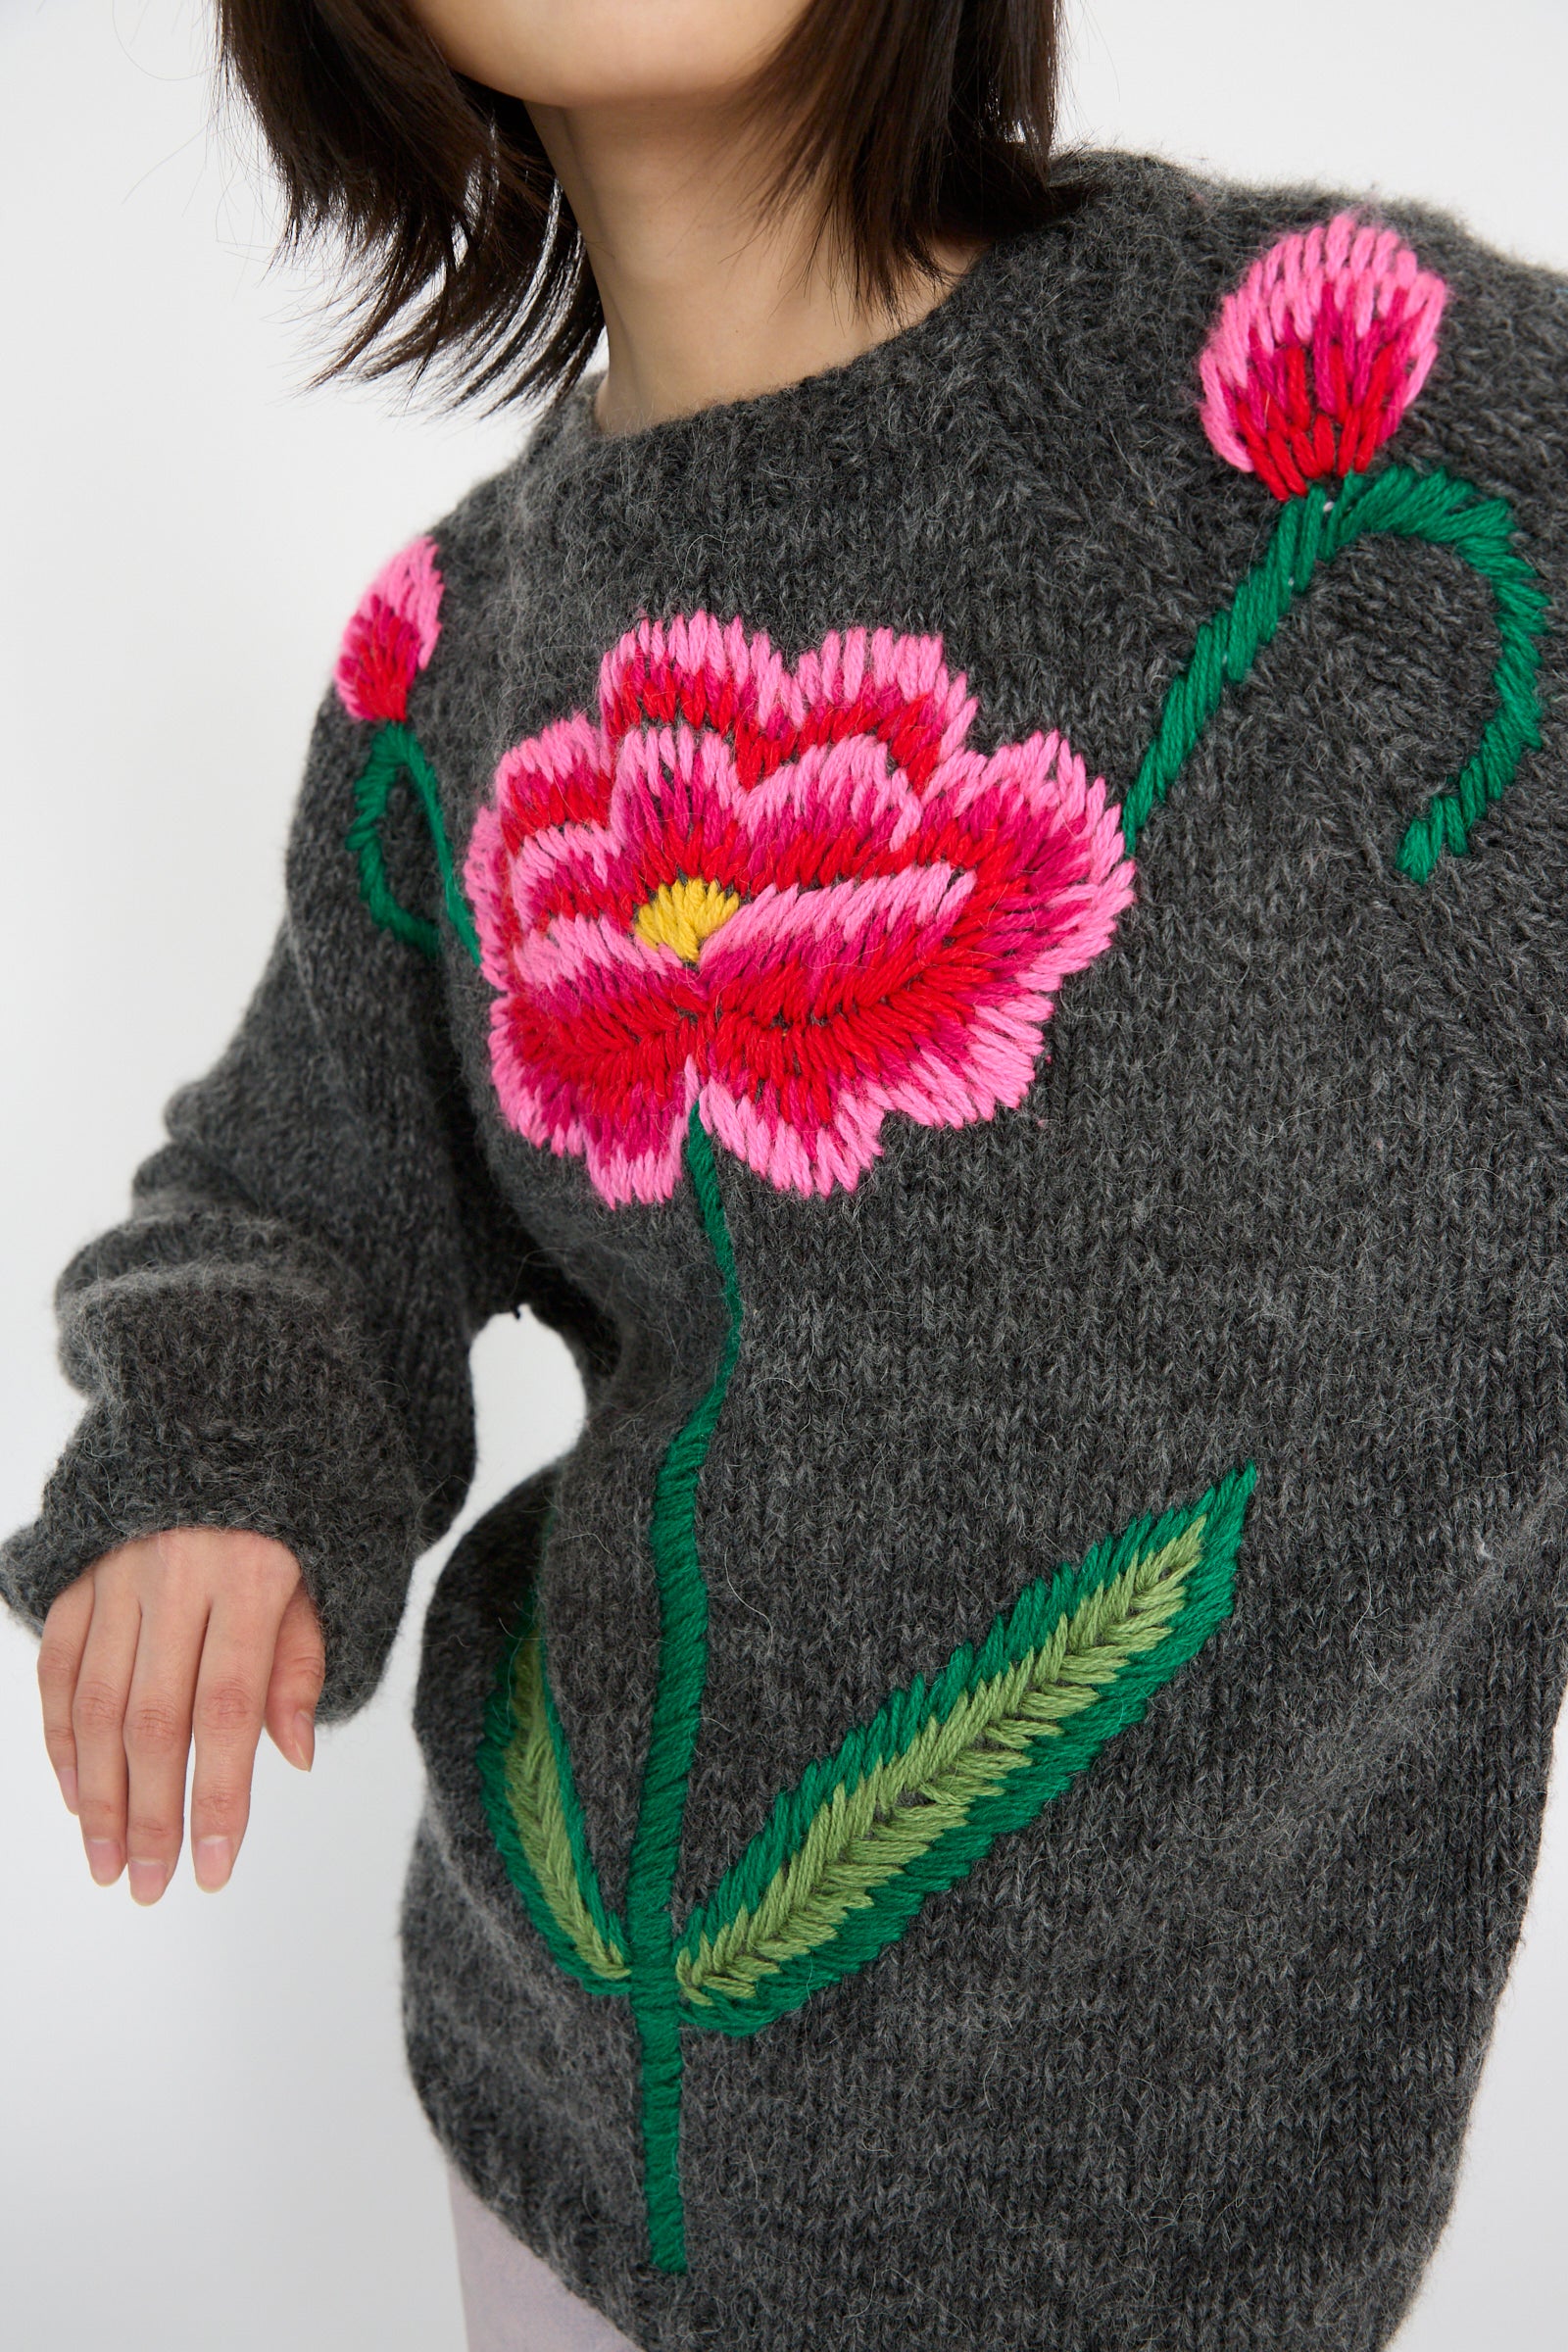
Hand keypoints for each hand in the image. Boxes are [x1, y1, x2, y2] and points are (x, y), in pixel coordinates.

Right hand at [35, 1529, 323, 1902]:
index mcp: (250, 1574)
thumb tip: (295, 1757)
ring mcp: (116, 1570)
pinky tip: (76, 1794)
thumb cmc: (297, 1506)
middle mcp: (174, 1574)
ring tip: (109, 1862)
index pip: (229, 1709)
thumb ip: (304, 1659)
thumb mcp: (328, 1568)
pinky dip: (60, 1735)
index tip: (214, 1869)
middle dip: (152, 1815)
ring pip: (94, 1701)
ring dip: (99, 1794)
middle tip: (151, 1887)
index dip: (219, 1796)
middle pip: (153, 1718)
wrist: (230, 1412)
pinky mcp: (78, 1570)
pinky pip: (58, 1663)